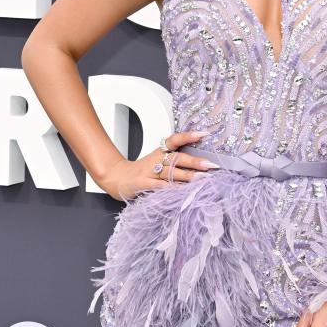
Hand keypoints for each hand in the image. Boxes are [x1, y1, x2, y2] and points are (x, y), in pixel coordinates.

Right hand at [99, 130, 219, 202]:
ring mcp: (149, 172)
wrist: (116, 178)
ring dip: (187, 176)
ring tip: (202, 178)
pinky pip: (159, 186)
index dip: (188, 136)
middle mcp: (156, 160)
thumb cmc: (141, 172)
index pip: (174, 140)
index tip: (204, 134)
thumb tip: (200, 167)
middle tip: (211, 164)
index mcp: (160, 152)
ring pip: (170, 172)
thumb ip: (175, 163)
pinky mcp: (143, 184)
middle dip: (195, 161)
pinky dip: (171, 189)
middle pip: (177, 158)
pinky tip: (182, 191)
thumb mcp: (156, 162)